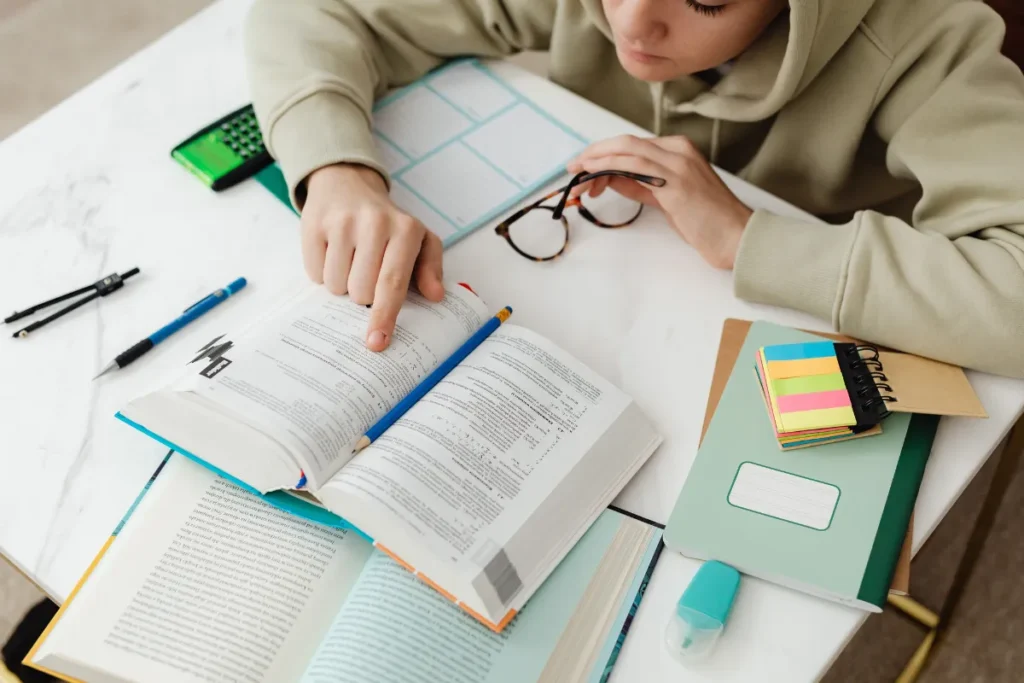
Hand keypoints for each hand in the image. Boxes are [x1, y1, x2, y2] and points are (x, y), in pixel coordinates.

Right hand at [301, 163, 443, 350]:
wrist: (348, 184)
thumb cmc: (388, 223)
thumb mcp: (419, 239)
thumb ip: (431, 268)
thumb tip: (435, 295)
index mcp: (406, 230)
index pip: (393, 283)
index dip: (384, 316)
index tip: (377, 341)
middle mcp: (375, 223)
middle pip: (361, 292)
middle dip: (363, 295)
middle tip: (367, 273)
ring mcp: (342, 222)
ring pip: (336, 286)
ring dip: (342, 284)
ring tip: (350, 260)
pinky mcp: (314, 224)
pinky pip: (314, 273)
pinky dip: (322, 272)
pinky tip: (332, 252)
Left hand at [567, 135, 751, 268]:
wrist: (736, 236)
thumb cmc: (706, 222)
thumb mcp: (667, 199)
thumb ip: (641, 185)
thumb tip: (611, 179)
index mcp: (680, 150)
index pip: (633, 145)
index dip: (604, 154)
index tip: (585, 167)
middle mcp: (679, 150)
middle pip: (626, 142)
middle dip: (594, 152)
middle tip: (573, 167)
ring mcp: (678, 163)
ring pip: (627, 149)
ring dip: (596, 160)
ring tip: (577, 173)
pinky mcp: (675, 181)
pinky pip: (634, 166)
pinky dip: (609, 166)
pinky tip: (593, 174)